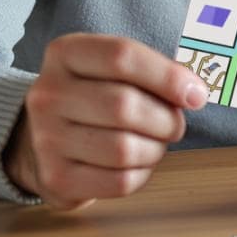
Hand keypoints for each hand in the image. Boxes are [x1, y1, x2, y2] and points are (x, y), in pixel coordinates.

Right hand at [3, 33, 207, 208]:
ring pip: (124, 148)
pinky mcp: (55, 177)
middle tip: (175, 124)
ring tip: (156, 143)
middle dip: (165, 119)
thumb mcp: (110, 68)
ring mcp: (46, 137)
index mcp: (65, 54)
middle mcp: (48, 93)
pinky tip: (139, 163)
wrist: (39, 136)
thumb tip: (194, 92)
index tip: (196, 93)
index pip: (122, 56)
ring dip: (155, 149)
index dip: (167, 76)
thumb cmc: (92, 96)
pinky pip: (119, 182)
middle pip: (124, 106)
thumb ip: (151, 70)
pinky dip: (142, 174)